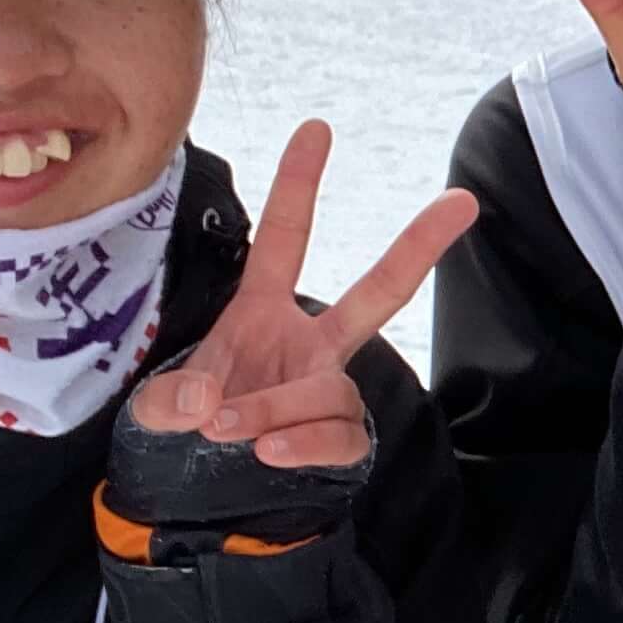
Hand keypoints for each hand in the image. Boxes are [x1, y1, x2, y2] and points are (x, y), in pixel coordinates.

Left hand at [127, 123, 474, 469]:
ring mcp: (327, 392)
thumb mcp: (160, 407)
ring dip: (276, 406)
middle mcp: (306, 345)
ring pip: (329, 388)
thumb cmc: (190, 428)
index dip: (298, 185)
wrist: (205, 494)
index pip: (285, 238)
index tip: (316, 128)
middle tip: (462, 201)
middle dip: (418, 247)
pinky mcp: (340, 440)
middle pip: (377, 292)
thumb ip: (170, 398)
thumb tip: (204, 399)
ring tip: (228, 428)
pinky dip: (303, 443)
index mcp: (261, 312)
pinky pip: (338, 434)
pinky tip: (270, 453)